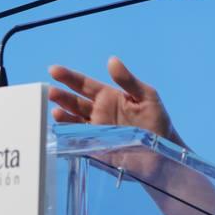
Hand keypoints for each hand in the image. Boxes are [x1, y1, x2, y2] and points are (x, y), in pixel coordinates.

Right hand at [48, 57, 183, 181]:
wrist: (164, 154)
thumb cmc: (158, 122)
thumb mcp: (147, 96)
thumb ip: (128, 81)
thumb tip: (111, 61)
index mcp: (109, 97)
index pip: (84, 84)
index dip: (69, 77)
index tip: (53, 70)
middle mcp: (99, 112)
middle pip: (74, 102)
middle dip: (61, 96)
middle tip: (49, 91)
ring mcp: (96, 130)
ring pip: (73, 120)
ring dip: (63, 115)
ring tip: (55, 112)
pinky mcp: (97, 147)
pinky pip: (78, 140)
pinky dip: (68, 136)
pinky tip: (60, 131)